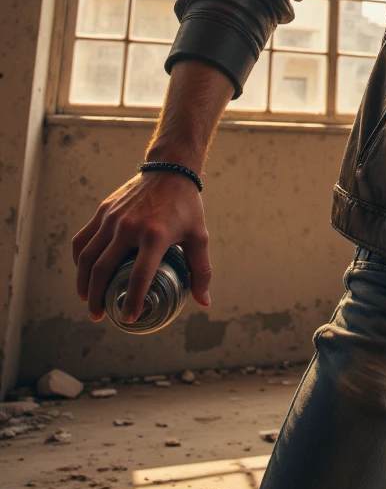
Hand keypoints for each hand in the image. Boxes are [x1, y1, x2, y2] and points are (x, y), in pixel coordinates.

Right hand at [72, 171, 212, 323]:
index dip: (131, 301)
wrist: (170, 169)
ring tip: (87, 301)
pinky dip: (78, 260)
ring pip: (86, 257)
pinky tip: (83, 273)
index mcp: (155, 235)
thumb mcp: (198, 236)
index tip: (127, 319)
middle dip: (97, 299)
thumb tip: (204, 302)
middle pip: (103, 270)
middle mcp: (129, 227)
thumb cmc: (186, 206)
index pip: (138, 276)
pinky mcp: (103, 211)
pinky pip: (82, 240)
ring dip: (82, 284)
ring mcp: (113, 218)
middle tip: (99, 316)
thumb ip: (201, 270)